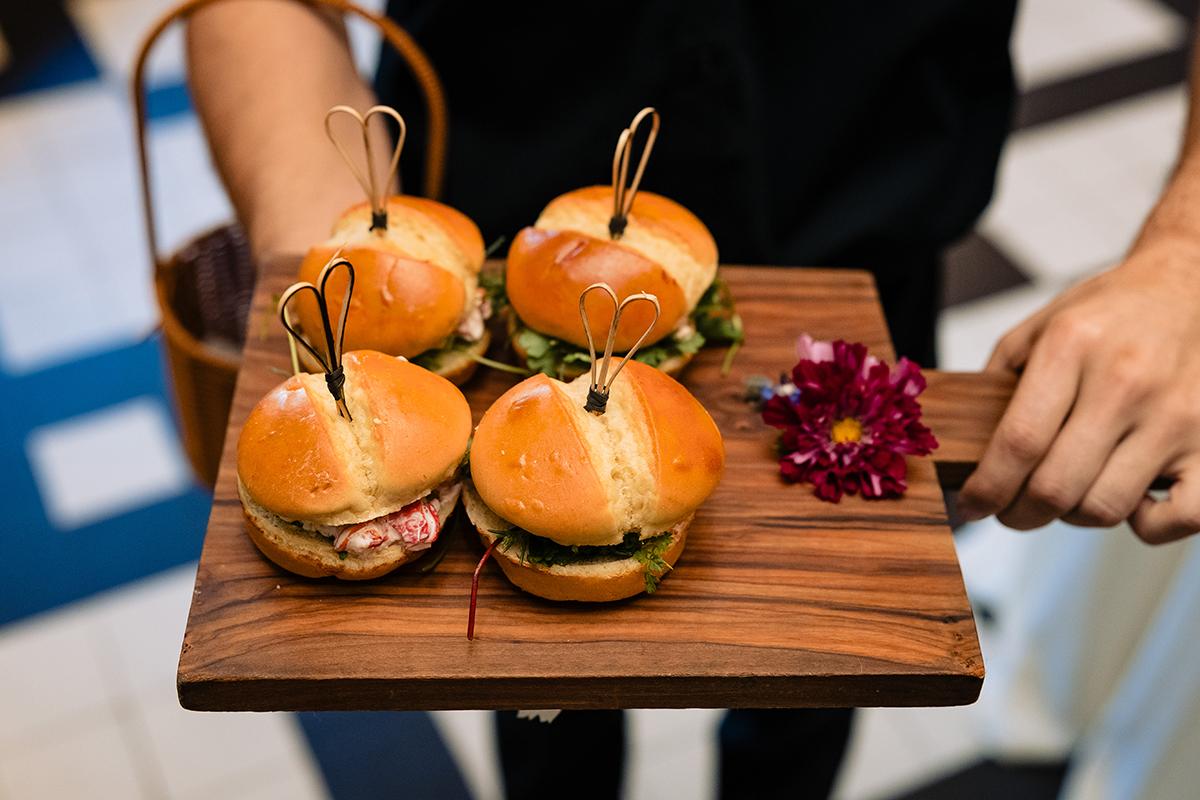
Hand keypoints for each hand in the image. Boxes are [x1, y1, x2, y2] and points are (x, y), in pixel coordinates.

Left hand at [958, 237, 1199, 543]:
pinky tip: (1132, 499)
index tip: (972, 506)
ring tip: (1068, 493)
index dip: (987, 488)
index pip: (1018, 442)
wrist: (1192, 286)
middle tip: (1012, 510)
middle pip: (1056, 486)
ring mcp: (1176, 416)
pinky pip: (1179, 517)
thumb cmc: (1111, 313)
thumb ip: (998, 379)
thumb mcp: (1041, 326)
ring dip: (1074, 516)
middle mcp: (1125, 382)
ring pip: (1104, 507)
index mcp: (1072, 347)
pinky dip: (1147, 525)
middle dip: (1019, 514)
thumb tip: (967, 448)